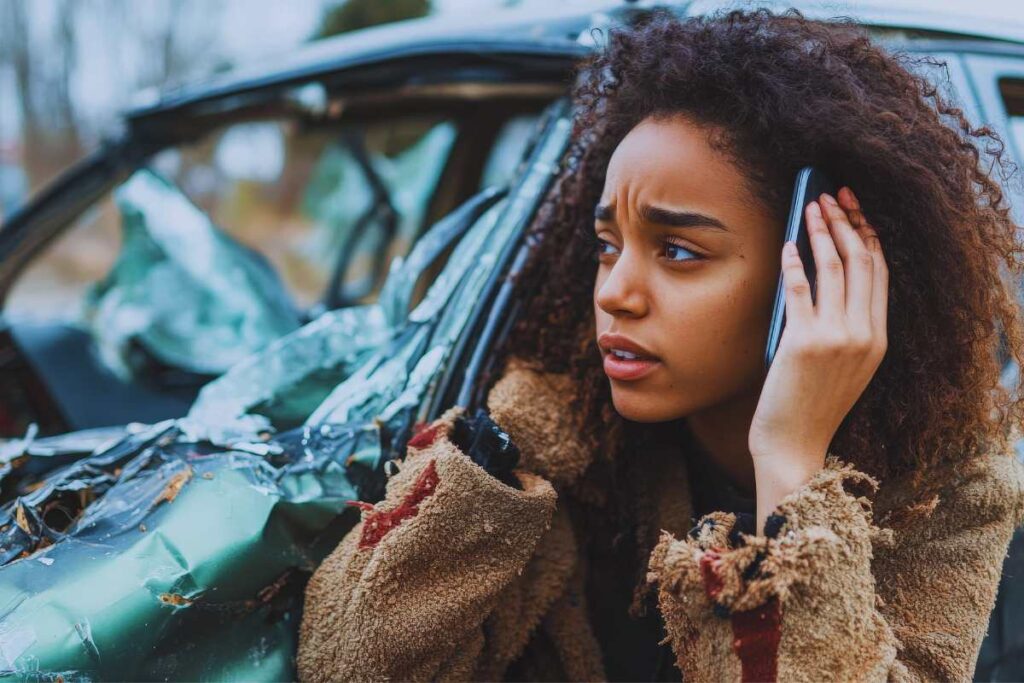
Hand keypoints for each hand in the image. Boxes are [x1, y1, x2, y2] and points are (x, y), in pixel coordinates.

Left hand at [748, 187, 887, 532]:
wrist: (793, 445)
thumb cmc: (809, 406)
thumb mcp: (842, 366)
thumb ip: (844, 328)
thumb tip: (821, 278)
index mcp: (879, 339)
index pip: (880, 274)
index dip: (868, 235)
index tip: (856, 210)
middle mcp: (865, 335)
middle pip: (862, 262)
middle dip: (847, 221)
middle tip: (831, 195)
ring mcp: (837, 337)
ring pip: (836, 268)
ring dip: (822, 231)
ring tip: (810, 206)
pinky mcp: (805, 342)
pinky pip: (800, 289)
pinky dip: (795, 261)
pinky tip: (788, 243)